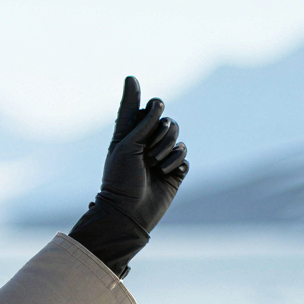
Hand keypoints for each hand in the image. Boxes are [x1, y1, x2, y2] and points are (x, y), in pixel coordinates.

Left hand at [98, 76, 188, 232]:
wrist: (129, 212)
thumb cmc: (120, 180)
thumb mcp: (127, 146)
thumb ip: (143, 122)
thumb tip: (156, 100)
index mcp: (130, 134)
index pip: (144, 108)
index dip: (145, 102)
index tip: (139, 91)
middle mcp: (147, 143)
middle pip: (166, 120)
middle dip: (161, 133)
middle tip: (147, 152)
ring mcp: (162, 156)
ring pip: (177, 137)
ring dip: (167, 149)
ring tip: (154, 165)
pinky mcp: (175, 170)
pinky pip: (184, 154)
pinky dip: (175, 162)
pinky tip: (164, 174)